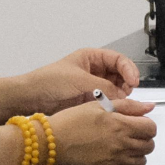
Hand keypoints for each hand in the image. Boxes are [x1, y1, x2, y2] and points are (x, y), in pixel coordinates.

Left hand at [16, 48, 140, 113]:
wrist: (30, 98)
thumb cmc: (48, 81)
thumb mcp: (79, 80)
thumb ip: (103, 87)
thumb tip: (122, 96)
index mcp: (91, 57)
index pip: (118, 60)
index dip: (128, 69)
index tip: (133, 81)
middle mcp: (94, 70)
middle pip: (120, 74)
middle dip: (127, 82)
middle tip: (128, 93)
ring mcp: (92, 85)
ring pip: (116, 88)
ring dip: (121, 94)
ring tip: (121, 101)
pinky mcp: (88, 99)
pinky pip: (107, 100)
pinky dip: (113, 103)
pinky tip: (114, 108)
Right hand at [48, 98, 156, 164]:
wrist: (49, 144)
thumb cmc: (71, 122)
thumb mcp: (99, 105)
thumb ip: (128, 106)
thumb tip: (149, 107)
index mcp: (121, 126)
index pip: (151, 128)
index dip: (146, 125)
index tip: (137, 124)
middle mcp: (121, 146)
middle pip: (149, 146)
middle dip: (142, 139)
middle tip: (129, 135)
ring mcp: (114, 163)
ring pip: (140, 161)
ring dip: (135, 154)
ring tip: (120, 147)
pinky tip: (111, 158)